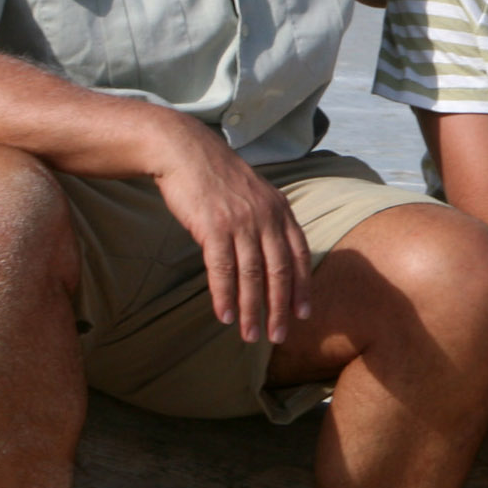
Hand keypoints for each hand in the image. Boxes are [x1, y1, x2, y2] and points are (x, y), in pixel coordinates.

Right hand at [149, 117, 308, 343]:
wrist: (184, 151)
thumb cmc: (217, 177)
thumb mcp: (255, 193)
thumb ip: (268, 221)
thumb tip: (274, 256)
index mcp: (280, 209)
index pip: (299, 255)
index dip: (302, 287)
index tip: (303, 314)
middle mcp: (266, 216)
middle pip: (279, 272)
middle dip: (279, 308)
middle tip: (278, 336)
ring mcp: (240, 221)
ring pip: (251, 276)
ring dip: (252, 310)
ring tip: (250, 335)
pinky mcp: (213, 227)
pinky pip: (222, 270)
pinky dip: (224, 296)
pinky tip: (225, 316)